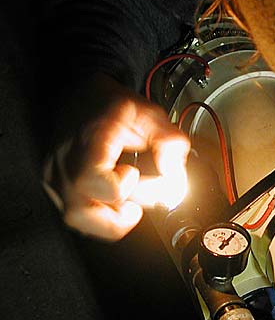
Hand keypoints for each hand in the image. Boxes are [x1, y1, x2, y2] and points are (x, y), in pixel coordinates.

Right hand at [42, 73, 189, 239]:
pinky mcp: (56, 189)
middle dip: (123, 211)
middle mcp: (64, 164)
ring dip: (111, 222)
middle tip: (139, 194)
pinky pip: (78, 218)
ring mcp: (56, 178)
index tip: (133, 172)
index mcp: (87, 143)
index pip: (93, 181)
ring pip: (78, 222)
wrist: (76, 97)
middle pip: (83, 212)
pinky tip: (116, 203)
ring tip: (128, 205)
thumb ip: (169, 142)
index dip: (121, 186)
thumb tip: (174, 174)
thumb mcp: (148, 113)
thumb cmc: (109, 106)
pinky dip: (102, 219)